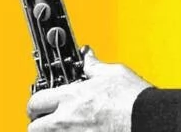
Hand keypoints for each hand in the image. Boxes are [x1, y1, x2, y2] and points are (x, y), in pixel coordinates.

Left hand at [27, 48, 151, 131]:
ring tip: (65, 127)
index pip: (37, 100)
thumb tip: (87, 56)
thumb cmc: (132, 99)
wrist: (147, 120)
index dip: (38, 101)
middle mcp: (65, 121)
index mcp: (71, 97)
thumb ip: (94, 66)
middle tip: (49, 119)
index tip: (43, 102)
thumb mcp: (113, 74)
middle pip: (33, 127)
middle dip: (39, 122)